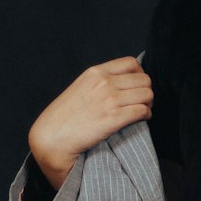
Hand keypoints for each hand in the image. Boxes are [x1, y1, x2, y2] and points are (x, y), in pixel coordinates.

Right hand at [28, 57, 154, 190]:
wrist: (52, 138)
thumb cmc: (64, 117)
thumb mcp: (80, 88)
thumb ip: (99, 82)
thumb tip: (120, 84)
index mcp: (95, 72)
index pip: (132, 63)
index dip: (140, 75)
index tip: (137, 86)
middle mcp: (104, 82)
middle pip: (144, 79)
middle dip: (146, 91)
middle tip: (142, 102)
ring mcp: (110, 100)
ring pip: (147, 94)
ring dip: (148, 104)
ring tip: (142, 112)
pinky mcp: (114, 118)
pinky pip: (143, 111)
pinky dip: (146, 115)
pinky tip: (141, 120)